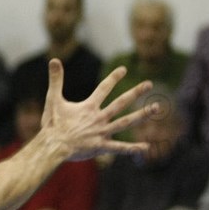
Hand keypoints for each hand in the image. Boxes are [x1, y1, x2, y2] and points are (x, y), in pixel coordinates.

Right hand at [38, 62, 154, 162]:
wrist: (53, 146)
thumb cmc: (52, 125)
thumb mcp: (53, 100)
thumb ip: (56, 80)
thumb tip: (54, 60)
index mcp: (88, 107)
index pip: (103, 89)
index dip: (113, 78)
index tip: (123, 69)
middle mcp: (99, 118)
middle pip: (120, 103)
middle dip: (135, 92)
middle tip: (149, 84)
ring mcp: (102, 132)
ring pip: (125, 122)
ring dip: (142, 115)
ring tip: (156, 107)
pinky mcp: (101, 146)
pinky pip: (119, 148)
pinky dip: (132, 148)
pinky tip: (146, 147)